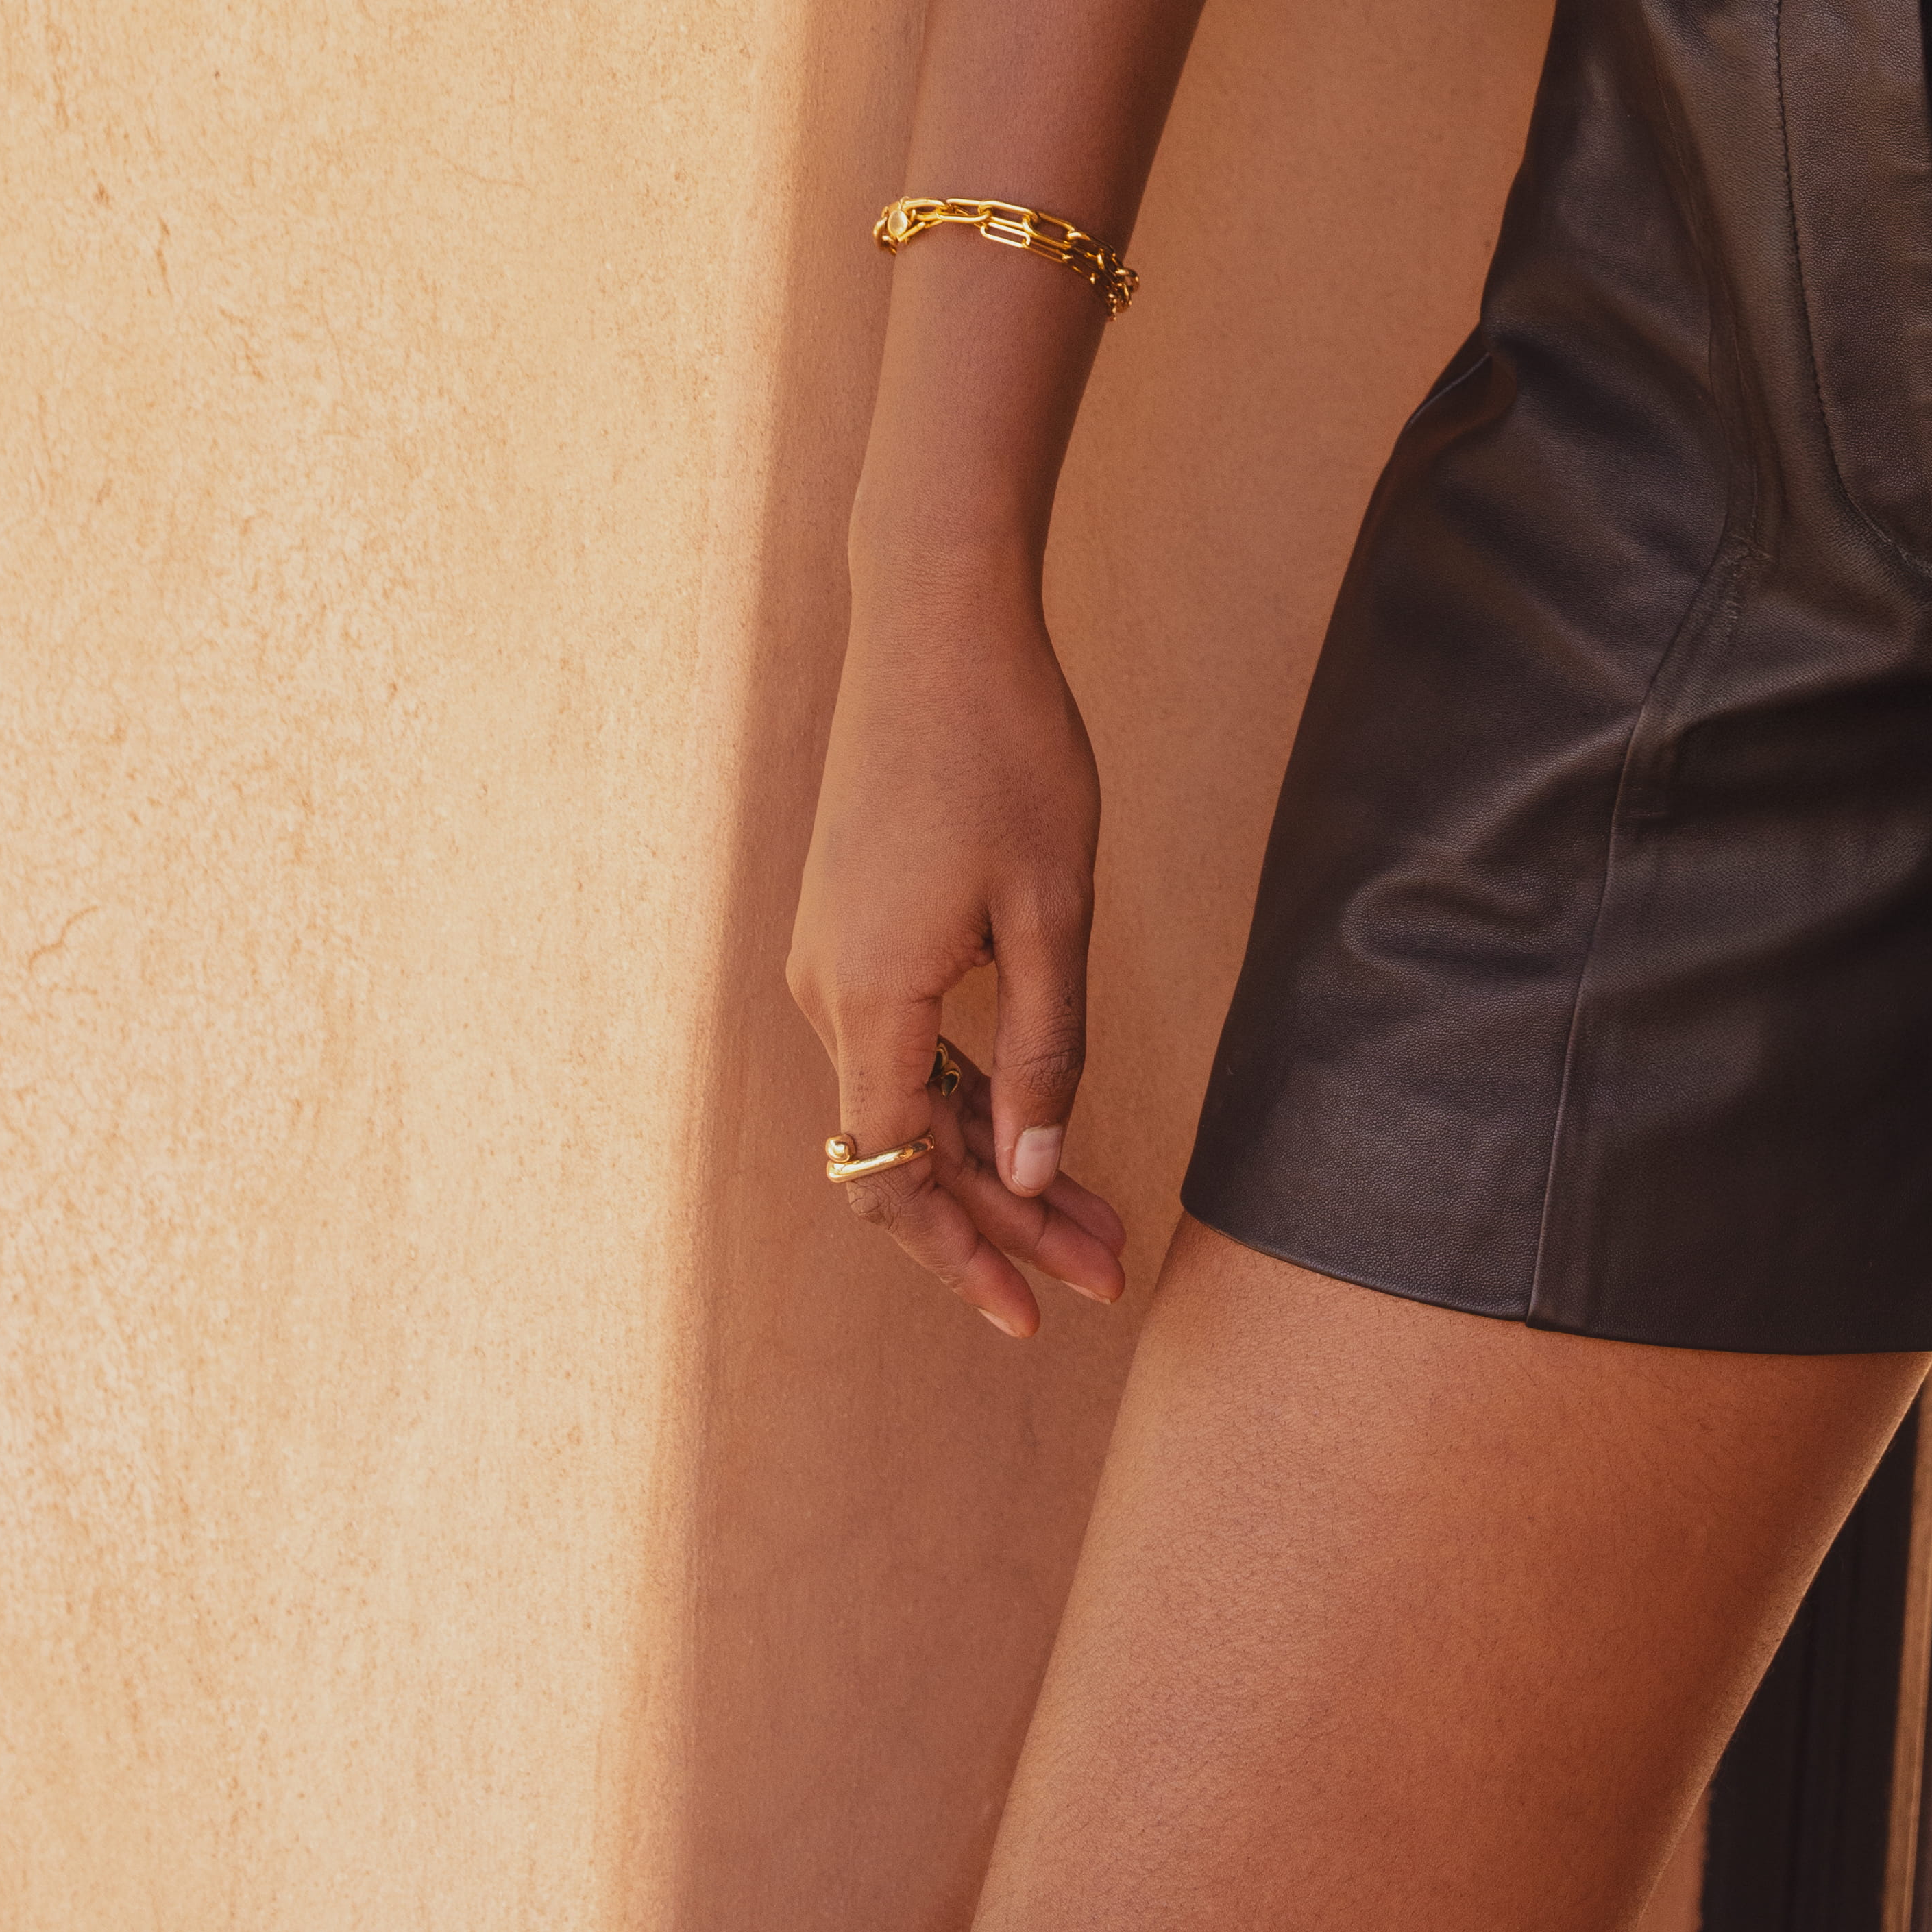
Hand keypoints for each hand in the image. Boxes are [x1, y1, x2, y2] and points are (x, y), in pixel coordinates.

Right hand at [788, 558, 1128, 1342]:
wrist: (933, 620)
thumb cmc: (1005, 748)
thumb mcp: (1052, 906)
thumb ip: (1042, 1047)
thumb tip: (1032, 1168)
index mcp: (870, 997)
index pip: (896, 1178)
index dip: (967, 1252)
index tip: (1037, 1311)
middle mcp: (828, 991)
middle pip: (904, 1154)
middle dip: (1001, 1222)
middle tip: (1103, 1271)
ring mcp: (833, 956)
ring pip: (907, 1099)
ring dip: (991, 1158)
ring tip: (1092, 1212)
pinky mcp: (853, 923)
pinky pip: (901, 1041)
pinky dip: (965, 1090)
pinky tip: (1031, 1114)